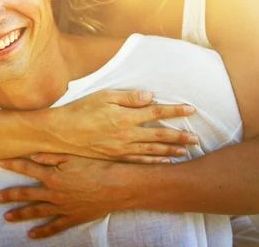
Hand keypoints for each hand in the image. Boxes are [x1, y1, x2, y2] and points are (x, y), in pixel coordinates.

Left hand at [0, 153, 132, 238]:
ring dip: (21, 214)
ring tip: (7, 217)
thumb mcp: (73, 156)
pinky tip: (31, 235)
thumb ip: (50, 156)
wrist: (118, 186)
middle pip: (26, 194)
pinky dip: (43, 232)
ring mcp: (63, 207)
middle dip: (9, 195)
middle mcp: (54, 193)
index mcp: (52, 175)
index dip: (12, 164)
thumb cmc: (97, 167)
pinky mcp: (73, 217)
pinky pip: (55, 227)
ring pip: (37, 212)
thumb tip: (32, 155)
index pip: (26, 168)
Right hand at [44, 89, 197, 161]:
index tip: (191, 110)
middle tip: (196, 139)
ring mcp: (121, 149)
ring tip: (186, 151)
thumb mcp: (103, 96)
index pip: (156, 112)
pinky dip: (154, 162)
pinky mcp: (114, 157)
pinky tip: (163, 161)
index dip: (175, 111)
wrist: (61, 132)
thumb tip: (150, 96)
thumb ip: (128, 97)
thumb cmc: (80, 110)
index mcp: (125, 117)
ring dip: (171, 151)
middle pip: (160, 135)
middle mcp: (126, 135)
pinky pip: (139, 161)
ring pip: (152, 151)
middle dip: (180, 136)